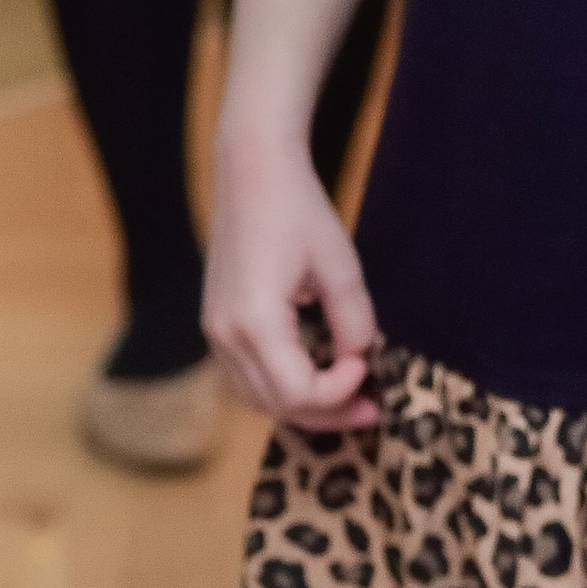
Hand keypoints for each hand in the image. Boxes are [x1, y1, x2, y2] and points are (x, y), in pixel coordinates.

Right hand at [204, 134, 379, 426]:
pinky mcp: (216, 326)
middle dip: (328, 413)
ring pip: (256, 400)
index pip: (298, 393)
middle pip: (276, 406)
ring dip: (302, 408)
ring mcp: (215, 333)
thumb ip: (354, 322)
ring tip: (345, 400)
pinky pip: (245, 379)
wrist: (251, 174)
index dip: (340, 393)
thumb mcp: (341, 266)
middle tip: (371, 408)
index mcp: (255, 322)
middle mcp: (226, 336)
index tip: (366, 366)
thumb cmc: (298, 211)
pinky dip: (279, 390)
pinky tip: (311, 379)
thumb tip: (357, 360)